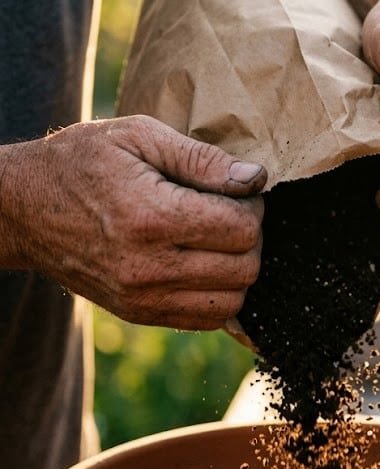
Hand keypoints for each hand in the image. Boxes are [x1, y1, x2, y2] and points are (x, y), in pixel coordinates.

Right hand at [0, 115, 265, 329]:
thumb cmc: (81, 162)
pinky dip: (217, 294)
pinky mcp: (138, 313)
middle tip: (228, 216)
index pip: (242, 229)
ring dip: (237, 271)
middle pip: (245, 268)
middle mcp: (149, 266)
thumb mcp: (137, 136)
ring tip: (216, 242)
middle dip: (249, 239)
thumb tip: (255, 178)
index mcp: (151, 217)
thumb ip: (202, 158)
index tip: (235, 192)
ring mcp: (143, 297)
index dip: (250, 207)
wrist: (21, 209)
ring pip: (233, 301)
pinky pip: (207, 319)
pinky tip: (202, 265)